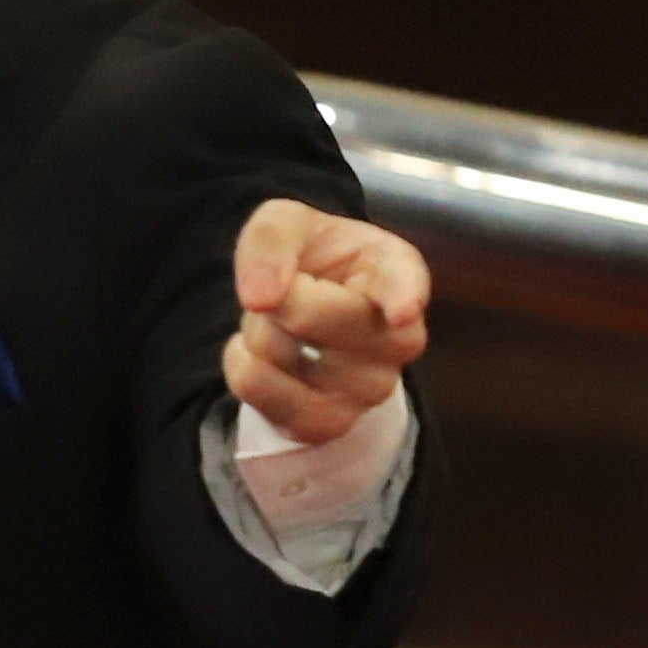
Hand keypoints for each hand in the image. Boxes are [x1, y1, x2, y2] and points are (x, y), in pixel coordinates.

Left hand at [224, 198, 430, 449]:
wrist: (300, 312)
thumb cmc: (310, 259)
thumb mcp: (285, 224)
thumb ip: (271, 240)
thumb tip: (259, 298)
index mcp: (397, 271)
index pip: (405, 286)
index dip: (402, 298)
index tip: (399, 311)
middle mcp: (399, 336)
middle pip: (314, 319)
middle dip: (276, 298)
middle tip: (290, 290)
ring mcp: (372, 387)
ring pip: (282, 358)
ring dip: (259, 336)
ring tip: (283, 326)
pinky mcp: (332, 422)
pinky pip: (260, 394)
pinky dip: (243, 369)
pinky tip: (263, 355)